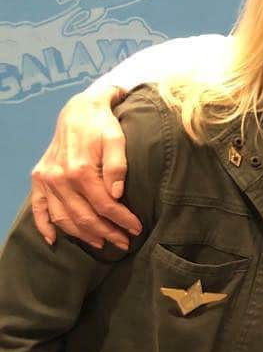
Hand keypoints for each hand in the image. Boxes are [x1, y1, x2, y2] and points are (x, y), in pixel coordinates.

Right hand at [30, 85, 140, 249]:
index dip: (122, 220)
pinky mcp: (39, 178)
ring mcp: (47, 179)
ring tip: (101, 243)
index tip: (136, 229)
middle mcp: (60, 178)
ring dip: (82, 235)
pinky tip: (54, 240)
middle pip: (84, 216)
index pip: (105, 205)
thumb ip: (117, 166)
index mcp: (80, 169)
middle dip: (106, 233)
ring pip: (64, 218)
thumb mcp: (117, 139)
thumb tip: (117, 194)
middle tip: (124, 242)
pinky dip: (44, 226)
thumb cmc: (103, 125)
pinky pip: (38, 208)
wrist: (80, 109)